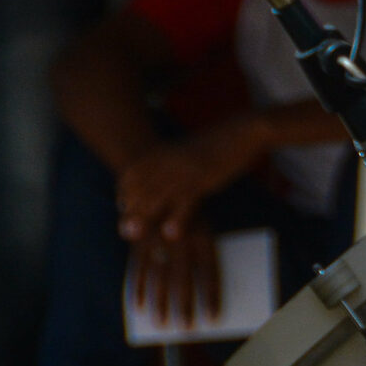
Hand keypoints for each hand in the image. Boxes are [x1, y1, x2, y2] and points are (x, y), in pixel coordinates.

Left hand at [115, 119, 260, 245]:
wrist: (244, 130)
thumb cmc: (220, 141)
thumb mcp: (190, 147)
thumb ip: (174, 158)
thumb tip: (165, 171)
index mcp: (165, 151)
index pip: (133, 172)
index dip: (124, 190)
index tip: (122, 206)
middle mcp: (170, 160)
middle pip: (141, 187)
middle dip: (130, 210)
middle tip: (124, 230)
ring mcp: (186, 169)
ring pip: (157, 196)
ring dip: (143, 217)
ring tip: (134, 235)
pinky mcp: (204, 178)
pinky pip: (185, 201)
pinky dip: (176, 219)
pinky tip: (170, 233)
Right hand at [130, 216, 222, 327]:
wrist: (162, 179)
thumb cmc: (190, 216)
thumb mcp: (203, 230)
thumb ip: (204, 257)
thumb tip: (212, 294)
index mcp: (202, 235)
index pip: (210, 271)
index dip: (212, 296)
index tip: (213, 320)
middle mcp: (179, 237)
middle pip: (183, 277)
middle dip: (185, 305)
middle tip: (186, 329)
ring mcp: (157, 238)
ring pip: (158, 276)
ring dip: (159, 303)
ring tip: (162, 324)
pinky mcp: (138, 239)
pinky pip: (138, 268)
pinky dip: (139, 289)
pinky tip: (140, 307)